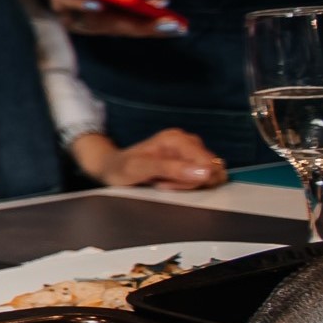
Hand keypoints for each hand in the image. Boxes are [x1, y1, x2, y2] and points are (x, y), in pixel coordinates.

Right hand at [36, 0, 179, 36]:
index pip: (75, 0)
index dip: (88, 4)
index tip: (107, 5)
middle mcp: (71, 15)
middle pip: (106, 23)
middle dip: (140, 25)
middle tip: (171, 23)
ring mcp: (84, 25)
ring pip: (117, 29)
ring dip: (147, 28)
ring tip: (176, 26)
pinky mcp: (95, 28)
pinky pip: (121, 28)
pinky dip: (143, 25)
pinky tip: (163, 20)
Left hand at [73, 127, 225, 189]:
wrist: (112, 167)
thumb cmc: (122, 168)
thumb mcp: (141, 169)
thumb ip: (173, 169)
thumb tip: (206, 172)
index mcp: (177, 139)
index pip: (207, 163)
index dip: (193, 179)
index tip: (167, 183)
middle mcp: (187, 140)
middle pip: (211, 168)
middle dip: (190, 182)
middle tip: (164, 183)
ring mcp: (190, 150)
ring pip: (209, 174)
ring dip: (188, 184)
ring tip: (164, 182)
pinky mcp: (190, 160)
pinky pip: (203, 176)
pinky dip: (188, 184)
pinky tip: (169, 182)